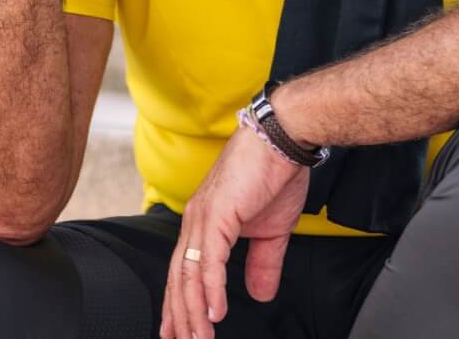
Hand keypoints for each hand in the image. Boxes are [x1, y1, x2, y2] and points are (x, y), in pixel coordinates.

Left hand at [161, 124, 308, 338]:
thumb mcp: (271, 230)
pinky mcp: (218, 215)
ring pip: (191, 274)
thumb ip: (262, 263)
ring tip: (198, 338)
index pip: (185, 270)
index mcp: (204, 222)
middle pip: (181, 277)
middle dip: (179, 314)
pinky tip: (214, 312)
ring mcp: (204, 217)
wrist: (282, 139)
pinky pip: (210, 260)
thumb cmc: (275, 174)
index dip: (179, 302)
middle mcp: (196, 220)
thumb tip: (260, 293)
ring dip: (194, 310)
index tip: (177, 329)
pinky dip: (211, 289)